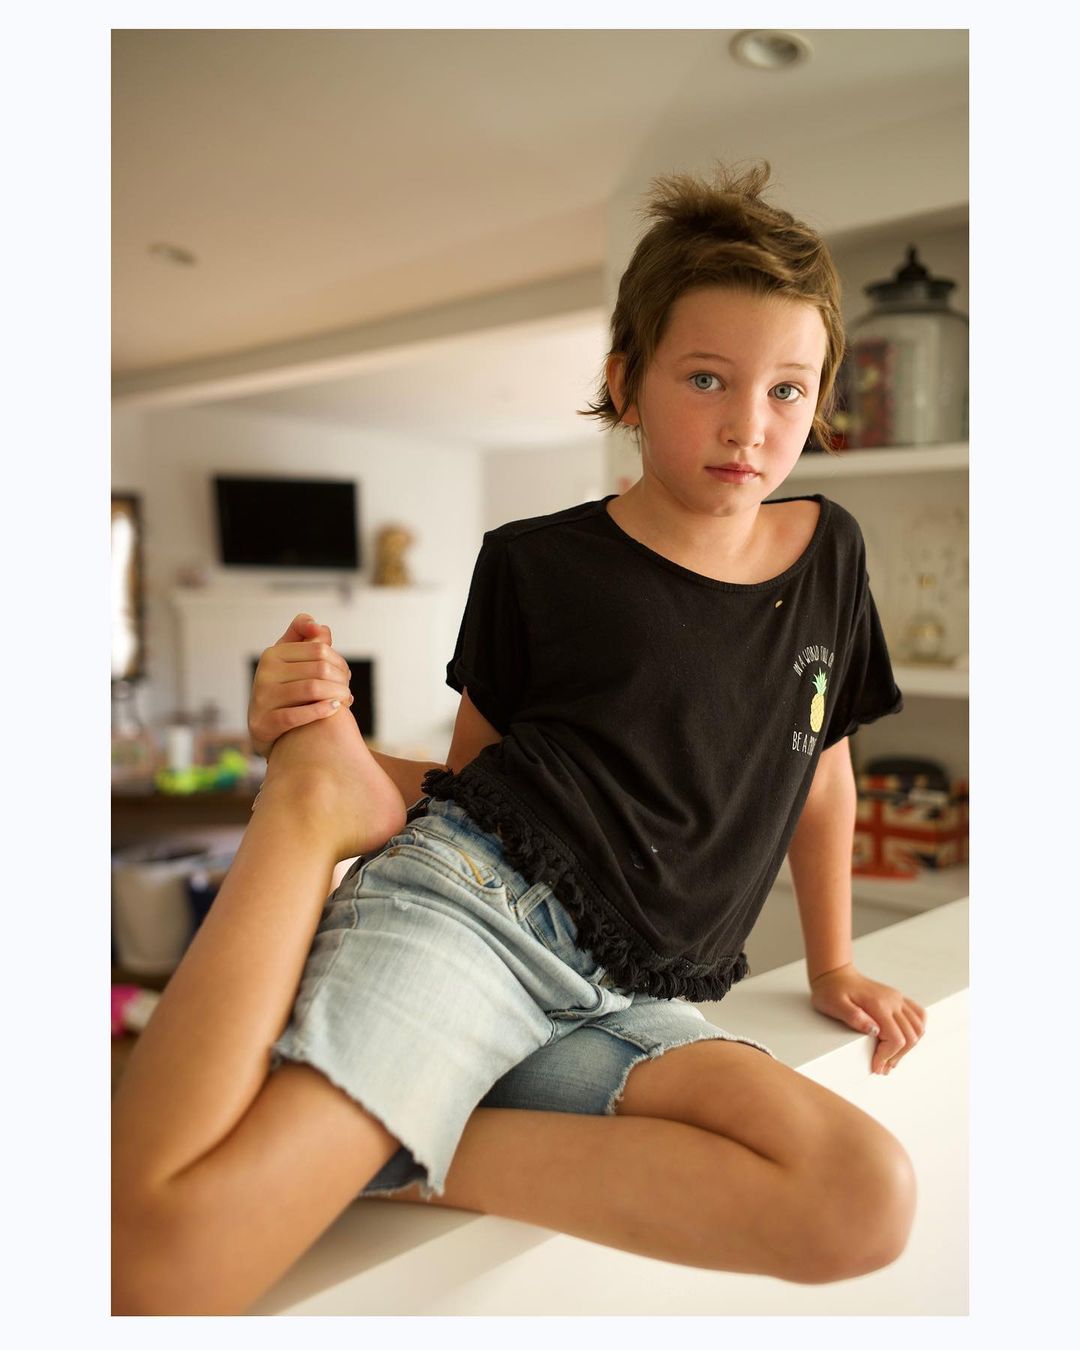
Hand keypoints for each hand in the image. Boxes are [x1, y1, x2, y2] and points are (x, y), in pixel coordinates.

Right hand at [248, 613, 353, 758]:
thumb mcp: (290, 660)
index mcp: (273, 654)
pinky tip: (335, 709)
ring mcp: (262, 698)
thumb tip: (319, 627)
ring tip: (345, 700)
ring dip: (337, 695)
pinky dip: (321, 711)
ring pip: (312, 690)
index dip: (340, 662)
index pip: (320, 649)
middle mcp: (264, 673)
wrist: (263, 727)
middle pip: (319, 669)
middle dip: (341, 680)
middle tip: (347, 692)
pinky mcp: (264, 722)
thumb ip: (305, 638)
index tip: (346, 675)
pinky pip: (297, 715)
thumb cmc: (284, 689)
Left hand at [808, 962, 926, 1075]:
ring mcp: (897, 999)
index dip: (887, 1057)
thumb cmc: (831, 990)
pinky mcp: (898, 999)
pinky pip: (919, 1015)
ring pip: (918, 1028)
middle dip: (897, 1057)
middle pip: (910, 1037)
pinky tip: (904, 1040)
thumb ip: (853, 1017)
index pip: (896, 1039)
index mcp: (878, 1005)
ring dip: (908, 1047)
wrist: (835, 973)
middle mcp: (893, 1001)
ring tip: (891, 1057)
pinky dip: (916, 1031)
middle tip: (882, 1067)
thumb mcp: (834, 1004)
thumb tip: (874, 1031)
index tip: (875, 1067)